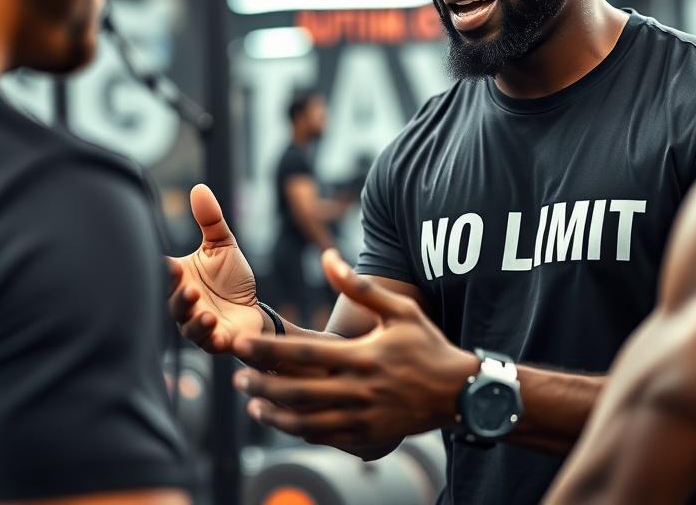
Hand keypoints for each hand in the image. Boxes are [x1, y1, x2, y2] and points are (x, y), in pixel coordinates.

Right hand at [168, 183, 267, 351]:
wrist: (252, 310)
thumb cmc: (230, 279)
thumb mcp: (222, 246)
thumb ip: (210, 220)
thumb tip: (199, 188)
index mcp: (180, 280)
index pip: (165, 274)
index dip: (164, 271)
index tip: (168, 265)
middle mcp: (183, 304)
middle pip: (173, 303)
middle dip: (180, 297)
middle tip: (189, 288)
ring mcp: (198, 325)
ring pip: (189, 327)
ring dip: (196, 322)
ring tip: (206, 314)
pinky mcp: (217, 341)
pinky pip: (211, 344)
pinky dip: (214, 341)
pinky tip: (221, 336)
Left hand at [230, 250, 478, 449]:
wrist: (458, 391)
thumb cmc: (427, 344)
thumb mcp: (400, 310)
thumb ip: (361, 287)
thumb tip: (328, 257)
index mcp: (364, 358)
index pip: (305, 356)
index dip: (269, 351)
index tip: (242, 345)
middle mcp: (360, 391)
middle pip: (298, 392)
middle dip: (262, 385)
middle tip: (237, 378)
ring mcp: (363, 419)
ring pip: (306, 423)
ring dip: (275, 415)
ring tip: (253, 405)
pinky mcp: (367, 437)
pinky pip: (325, 438)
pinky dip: (299, 431)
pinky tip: (285, 421)